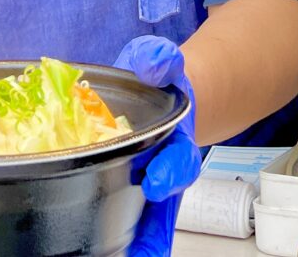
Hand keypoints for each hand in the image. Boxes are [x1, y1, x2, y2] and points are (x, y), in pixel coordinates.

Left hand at [115, 36, 201, 256]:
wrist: (164, 87)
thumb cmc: (160, 78)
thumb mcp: (159, 62)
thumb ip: (160, 60)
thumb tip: (157, 64)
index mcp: (176, 137)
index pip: (178, 160)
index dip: (168, 172)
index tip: (153, 183)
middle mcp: (167, 164)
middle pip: (165, 199)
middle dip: (155, 219)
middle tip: (143, 242)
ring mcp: (152, 178)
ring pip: (152, 216)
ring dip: (144, 239)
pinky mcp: (131, 183)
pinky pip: (137, 217)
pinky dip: (133, 239)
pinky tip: (119, 254)